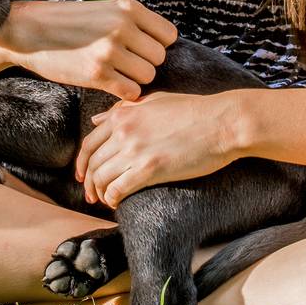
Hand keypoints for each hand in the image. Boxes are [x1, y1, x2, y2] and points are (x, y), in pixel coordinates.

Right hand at [0, 0, 177, 100]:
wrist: (29, 31)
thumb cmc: (68, 22)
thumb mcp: (105, 9)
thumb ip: (133, 22)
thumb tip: (163, 45)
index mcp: (128, 8)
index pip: (169, 35)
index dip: (157, 45)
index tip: (141, 49)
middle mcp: (123, 27)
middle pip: (159, 58)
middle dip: (145, 63)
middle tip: (125, 63)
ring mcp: (110, 51)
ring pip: (147, 76)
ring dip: (134, 79)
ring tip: (116, 72)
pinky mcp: (97, 74)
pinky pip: (130, 92)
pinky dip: (124, 92)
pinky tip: (110, 83)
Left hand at [75, 90, 243, 207]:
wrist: (222, 122)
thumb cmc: (195, 110)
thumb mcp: (155, 101)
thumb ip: (125, 109)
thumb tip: (97, 119)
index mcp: (124, 114)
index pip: (90, 143)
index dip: (82, 162)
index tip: (84, 175)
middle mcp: (124, 131)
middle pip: (92, 162)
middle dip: (88, 182)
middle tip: (91, 195)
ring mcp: (135, 150)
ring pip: (101, 177)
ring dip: (99, 193)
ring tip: (104, 200)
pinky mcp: (149, 169)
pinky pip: (118, 189)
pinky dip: (112, 199)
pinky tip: (117, 203)